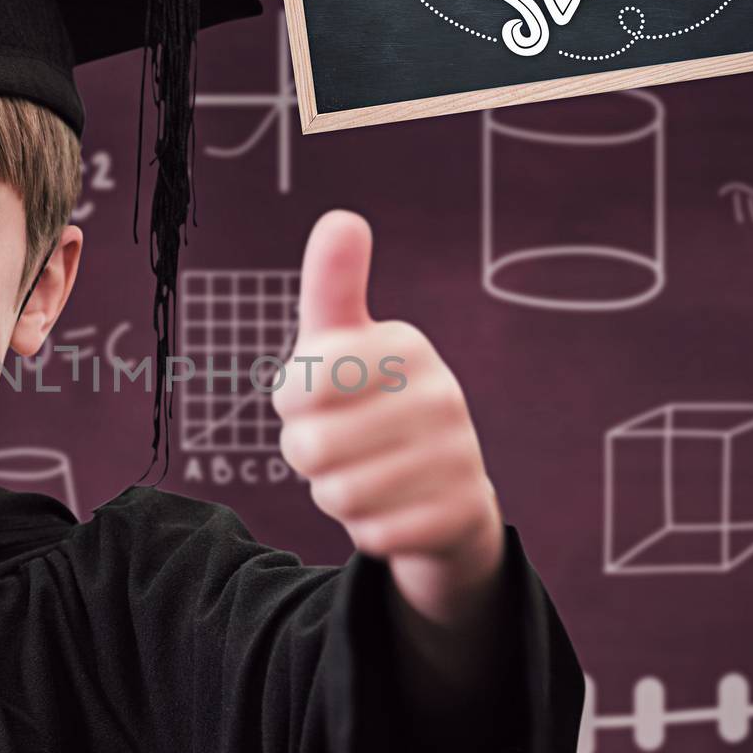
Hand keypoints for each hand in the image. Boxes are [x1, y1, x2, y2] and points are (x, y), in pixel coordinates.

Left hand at [273, 210, 504, 627]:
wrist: (443, 494)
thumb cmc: (370, 408)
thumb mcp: (343, 345)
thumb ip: (332, 286)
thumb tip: (342, 217)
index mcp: (406, 346)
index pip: (298, 386)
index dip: (291, 405)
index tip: (319, 399)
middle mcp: (442, 394)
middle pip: (311, 448)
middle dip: (309, 458)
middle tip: (339, 448)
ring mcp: (458, 455)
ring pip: (339, 495)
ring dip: (335, 495)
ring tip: (365, 476)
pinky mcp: (461, 513)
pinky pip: (372, 534)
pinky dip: (367, 531)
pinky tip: (392, 510)